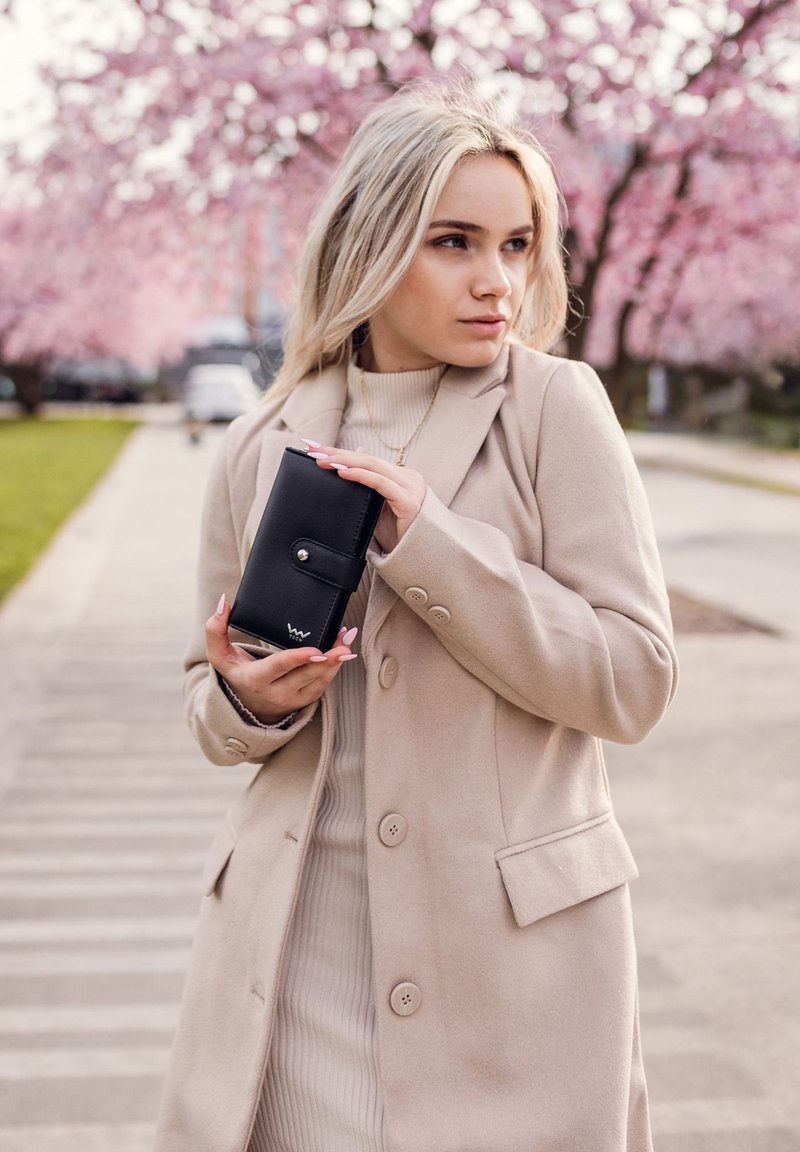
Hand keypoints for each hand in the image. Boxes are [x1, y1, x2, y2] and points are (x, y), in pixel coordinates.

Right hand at [206, 597, 357, 724]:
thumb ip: (215, 629)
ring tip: (347, 640)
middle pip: (306, 675)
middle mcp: (275, 692)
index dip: (298, 658)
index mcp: (255, 679)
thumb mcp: (219, 655)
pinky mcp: (306, 699)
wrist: (246, 704)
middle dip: (327, 659)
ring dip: (336, 660)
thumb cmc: (236, 672)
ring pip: (319, 679)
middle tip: (344, 643)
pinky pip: (324, 683)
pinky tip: (343, 648)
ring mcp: (293, 698)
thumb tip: (223, 603)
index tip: (316, 649)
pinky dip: (335, 666)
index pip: (279, 667)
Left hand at [303, 444, 424, 551]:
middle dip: (339, 454)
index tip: (316, 449)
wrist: (413, 560)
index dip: (342, 452)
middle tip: (313, 451)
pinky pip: (381, 484)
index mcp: (402, 477)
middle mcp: (409, 478)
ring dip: (345, 462)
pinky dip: (360, 476)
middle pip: (369, 460)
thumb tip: (356, 455)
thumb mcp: (377, 506)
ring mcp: (411, 488)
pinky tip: (343, 472)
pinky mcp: (409, 501)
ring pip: (374, 467)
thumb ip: (368, 483)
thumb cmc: (395, 535)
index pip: (368, 460)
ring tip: (322, 461)